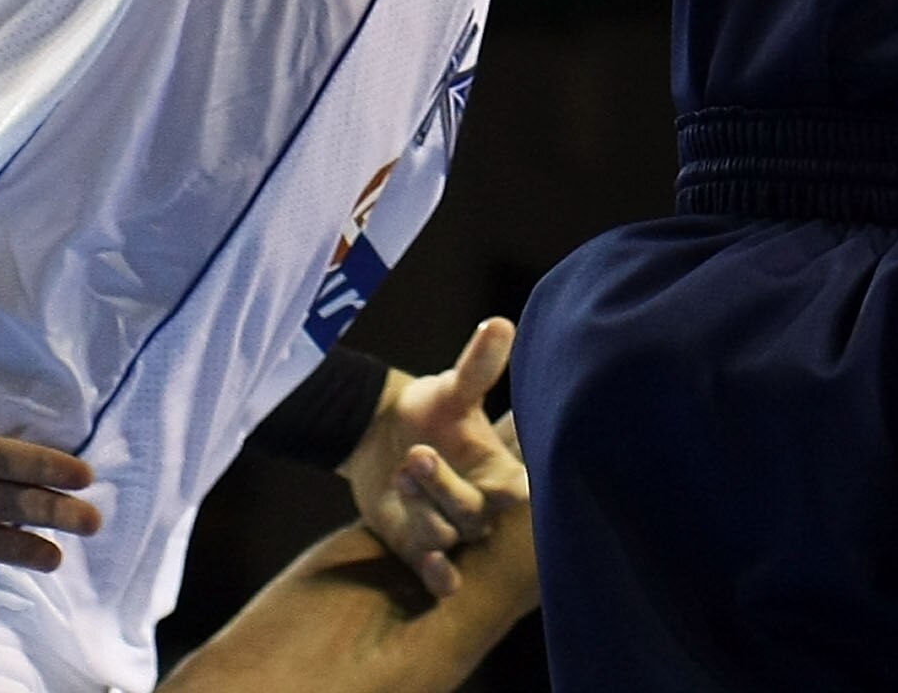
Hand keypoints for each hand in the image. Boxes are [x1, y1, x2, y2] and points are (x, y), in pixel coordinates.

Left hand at [341, 319, 525, 600]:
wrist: (379, 436)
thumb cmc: (429, 409)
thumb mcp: (452, 388)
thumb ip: (478, 366)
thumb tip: (500, 322)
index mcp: (499, 471)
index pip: (518, 494)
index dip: (511, 493)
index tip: (508, 487)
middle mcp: (479, 505)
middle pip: (474, 514)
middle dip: (445, 487)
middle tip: (417, 454)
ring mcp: (451, 531)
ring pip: (446, 536)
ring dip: (423, 509)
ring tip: (401, 471)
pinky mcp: (422, 551)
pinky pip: (438, 576)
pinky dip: (438, 574)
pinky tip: (431, 563)